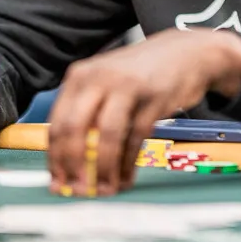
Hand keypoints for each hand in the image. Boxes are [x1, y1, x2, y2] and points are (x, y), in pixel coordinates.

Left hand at [48, 29, 240, 196]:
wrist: (185, 52)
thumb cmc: (140, 73)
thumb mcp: (106, 82)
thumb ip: (86, 112)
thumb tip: (68, 161)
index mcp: (80, 76)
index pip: (58, 123)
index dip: (56, 157)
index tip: (58, 182)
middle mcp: (99, 78)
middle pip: (75, 127)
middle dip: (73, 164)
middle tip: (77, 190)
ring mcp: (127, 85)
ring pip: (107, 135)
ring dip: (104, 168)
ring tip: (105, 189)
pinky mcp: (153, 97)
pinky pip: (136, 136)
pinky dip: (129, 162)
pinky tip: (126, 176)